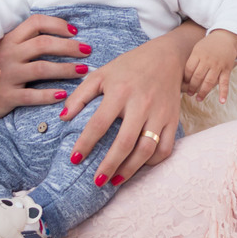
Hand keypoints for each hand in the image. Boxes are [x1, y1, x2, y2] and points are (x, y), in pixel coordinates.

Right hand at [0, 14, 92, 119]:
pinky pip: (32, 96)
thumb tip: (62, 34)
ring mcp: (7, 75)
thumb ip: (27, 42)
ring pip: (42, 68)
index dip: (58, 24)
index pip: (36, 22)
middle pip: (44, 44)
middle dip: (69, 46)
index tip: (75, 32)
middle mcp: (9, 54)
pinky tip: (64, 95)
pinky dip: (49, 95)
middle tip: (87, 51)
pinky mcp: (7, 96)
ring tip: (83, 71)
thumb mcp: (7, 51)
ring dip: (66, 68)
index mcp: (10, 39)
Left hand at [59, 21, 200, 188]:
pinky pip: (165, 148)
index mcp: (120, 91)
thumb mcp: (102, 73)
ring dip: (131, 169)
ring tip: (116, 180)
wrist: (166, 56)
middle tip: (96, 181)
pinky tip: (139, 166)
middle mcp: (141, 103)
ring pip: (147, 149)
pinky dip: (153, 162)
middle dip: (109, 165)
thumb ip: (80, 95)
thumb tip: (63, 118)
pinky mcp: (173, 119)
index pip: (99, 123)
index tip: (74, 159)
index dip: (85, 143)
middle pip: (125, 142)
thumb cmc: (129, 66)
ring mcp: (159, 113)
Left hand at [183, 30, 236, 103]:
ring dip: (203, 92)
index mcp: (198, 54)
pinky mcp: (227, 69)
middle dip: (192, 87)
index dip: (185, 79)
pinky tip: (222, 101)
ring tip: (198, 98)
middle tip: (189, 93)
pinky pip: (225, 82)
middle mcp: (208, 60)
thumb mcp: (197, 49)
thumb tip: (183, 78)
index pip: (189, 70)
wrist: (226, 38)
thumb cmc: (208, 46)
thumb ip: (192, 61)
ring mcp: (218, 65)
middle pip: (197, 77)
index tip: (184, 84)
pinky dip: (224, 93)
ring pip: (209, 82)